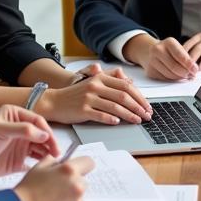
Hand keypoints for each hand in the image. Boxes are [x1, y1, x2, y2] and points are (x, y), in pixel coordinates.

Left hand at [0, 105, 58, 178]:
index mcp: (16, 116)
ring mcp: (20, 146)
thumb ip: (22, 130)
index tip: (51, 141)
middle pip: (42, 135)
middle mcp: (20, 130)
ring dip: (47, 154)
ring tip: (53, 162)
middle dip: (50, 144)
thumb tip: (43, 134)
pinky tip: (44, 169)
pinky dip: (40, 165)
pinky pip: (33, 162)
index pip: (37, 121)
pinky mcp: (17, 161)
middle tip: (57, 154)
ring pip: (40, 148)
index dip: (46, 131)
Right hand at [13, 155, 95, 200]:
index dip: (83, 165)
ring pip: (79, 198)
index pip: (89, 162)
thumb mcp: (38, 167)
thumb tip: (59, 161)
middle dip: (74, 184)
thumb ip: (53, 161)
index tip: (79, 169)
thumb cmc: (27, 191)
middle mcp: (77, 186)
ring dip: (70, 199)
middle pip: (84, 182)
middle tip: (58, 189)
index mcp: (70, 171)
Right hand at [36, 65, 152, 125]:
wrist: (54, 102)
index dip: (139, 96)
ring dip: (129, 115)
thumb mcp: (93, 83)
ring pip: (115, 107)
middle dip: (138, 107)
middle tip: (147, 115)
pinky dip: (111, 119)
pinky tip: (118, 123)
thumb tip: (130, 81)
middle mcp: (95, 86)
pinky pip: (101, 115)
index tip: (147, 106)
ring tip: (137, 120)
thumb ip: (111, 79)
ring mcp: (89, 98)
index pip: (126, 86)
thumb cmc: (76, 94)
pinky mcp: (82, 110)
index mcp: (100, 78)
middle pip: (123, 96)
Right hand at [124, 34, 198, 80]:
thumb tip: (194, 70)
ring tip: (185, 76)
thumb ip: (186, 58)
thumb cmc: (170, 50)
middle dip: (185, 73)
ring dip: (179, 78)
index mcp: (168, 42)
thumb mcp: (179, 48)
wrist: (153, 51)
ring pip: (169, 74)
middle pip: (174, 66)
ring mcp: (152, 60)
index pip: (180, 55)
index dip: (189, 64)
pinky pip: (164, 79)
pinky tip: (176, 77)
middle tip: (192, 75)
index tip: (195, 70)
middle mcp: (158, 49)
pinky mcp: (150, 70)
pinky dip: (172, 79)